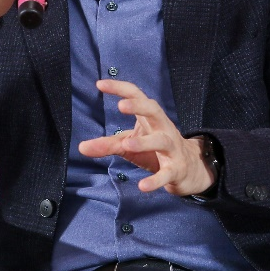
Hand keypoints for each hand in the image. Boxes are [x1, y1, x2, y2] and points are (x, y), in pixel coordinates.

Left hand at [78, 80, 215, 196]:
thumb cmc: (154, 150)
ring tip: (126, 145)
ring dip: (144, 142)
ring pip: (161, 140)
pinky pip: (166, 173)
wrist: (188, 168)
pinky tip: (142, 186)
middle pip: (154, 110)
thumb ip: (106, 144)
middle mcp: (162, 128)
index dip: (120, 88)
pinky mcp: (176, 169)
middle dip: (139, 106)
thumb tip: (81, 148)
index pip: (136, 96)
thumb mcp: (129, 144)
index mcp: (149, 118)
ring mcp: (171, 148)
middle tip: (121, 106)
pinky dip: (155, 180)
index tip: (100, 84)